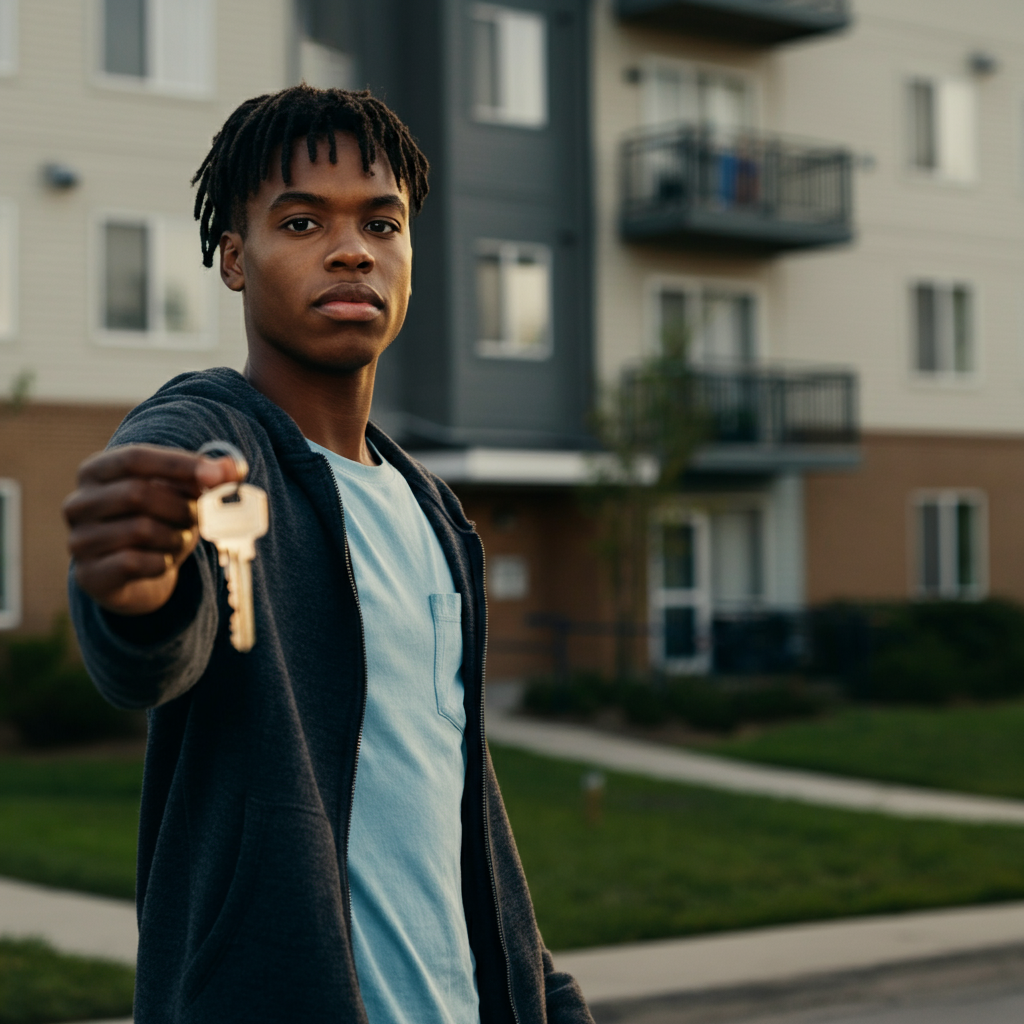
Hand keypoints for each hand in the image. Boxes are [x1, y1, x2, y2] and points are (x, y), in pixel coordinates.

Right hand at [63, 444, 240, 615]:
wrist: (134, 577)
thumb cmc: (159, 522)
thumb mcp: (182, 495)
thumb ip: (206, 477)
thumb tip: (233, 467)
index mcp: (95, 471)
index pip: (135, 458)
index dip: (179, 464)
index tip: (218, 474)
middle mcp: (79, 503)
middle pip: (138, 493)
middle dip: (180, 507)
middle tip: (198, 518)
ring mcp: (79, 540)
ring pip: (141, 529)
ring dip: (175, 537)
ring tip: (178, 540)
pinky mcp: (89, 574)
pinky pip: (137, 563)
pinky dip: (163, 562)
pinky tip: (163, 562)